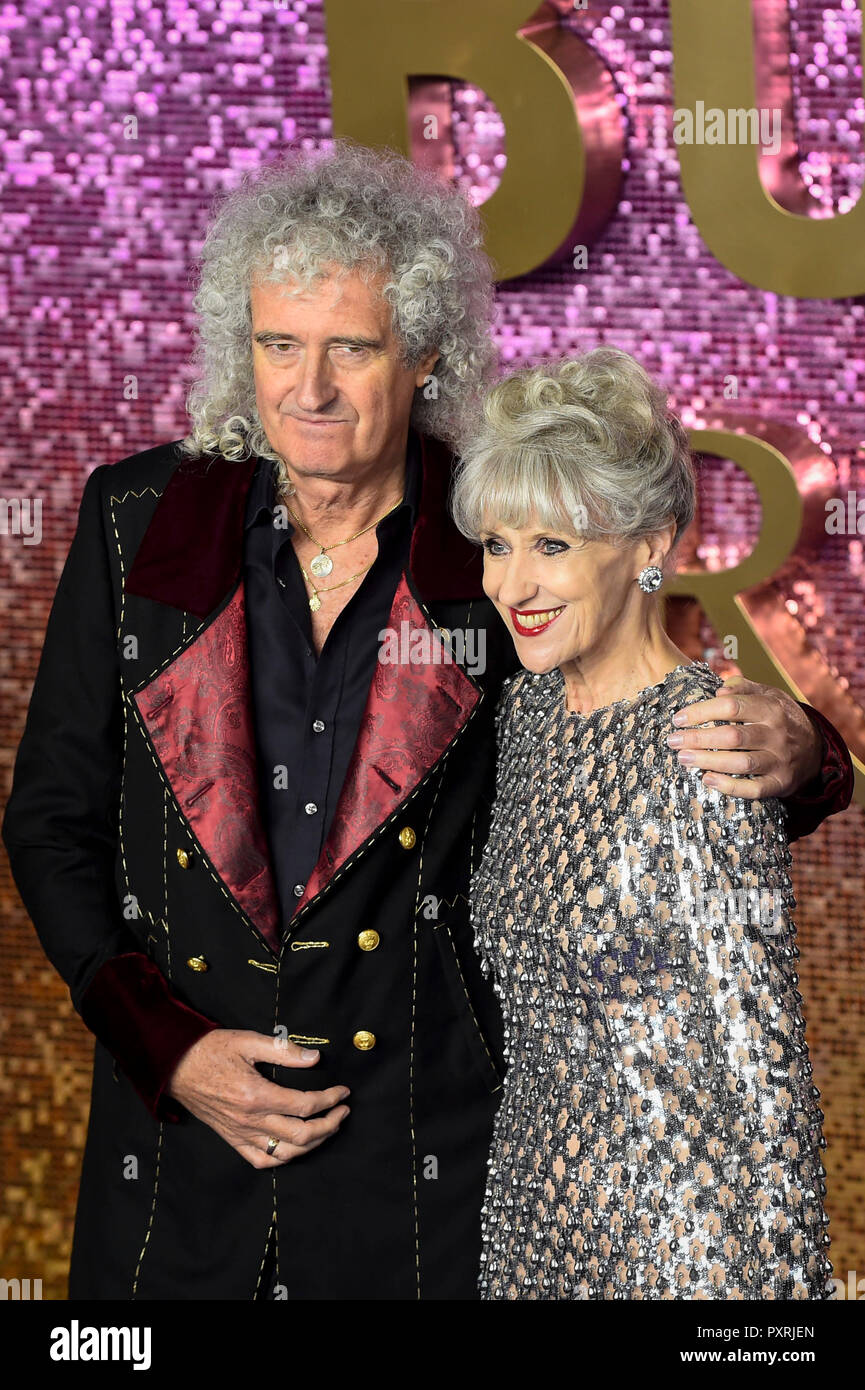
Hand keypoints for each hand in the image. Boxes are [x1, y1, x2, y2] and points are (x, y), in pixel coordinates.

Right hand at [166, 1029, 350, 1167]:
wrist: (175, 1067)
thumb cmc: (211, 1050)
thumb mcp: (247, 1041)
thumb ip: (283, 1051)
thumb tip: (314, 1059)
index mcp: (256, 1095)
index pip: (305, 1105)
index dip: (330, 1099)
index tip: (343, 1092)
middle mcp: (250, 1120)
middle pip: (301, 1134)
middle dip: (329, 1125)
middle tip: (343, 1111)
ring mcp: (240, 1134)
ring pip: (285, 1153)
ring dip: (313, 1144)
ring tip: (327, 1129)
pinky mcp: (231, 1139)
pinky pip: (260, 1160)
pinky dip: (282, 1159)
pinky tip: (295, 1148)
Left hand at [666, 674, 822, 798]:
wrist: (817, 749)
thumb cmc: (781, 718)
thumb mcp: (769, 695)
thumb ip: (744, 688)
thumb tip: (719, 690)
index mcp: (771, 708)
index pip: (731, 707)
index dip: (701, 712)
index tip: (678, 719)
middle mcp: (776, 735)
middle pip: (732, 736)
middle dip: (697, 738)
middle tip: (672, 741)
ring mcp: (780, 761)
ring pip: (740, 763)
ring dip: (707, 761)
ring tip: (683, 758)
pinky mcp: (780, 784)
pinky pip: (753, 789)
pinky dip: (729, 787)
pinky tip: (707, 779)